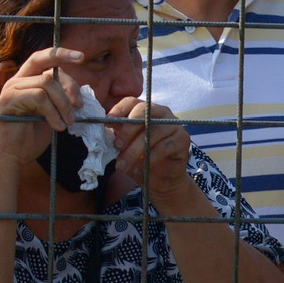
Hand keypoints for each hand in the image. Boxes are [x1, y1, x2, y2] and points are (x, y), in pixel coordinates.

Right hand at [0, 47, 85, 169]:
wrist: (14, 155)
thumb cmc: (34, 135)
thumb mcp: (53, 112)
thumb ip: (61, 97)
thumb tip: (80, 90)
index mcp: (27, 80)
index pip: (44, 58)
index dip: (61, 54)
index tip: (82, 56)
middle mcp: (17, 80)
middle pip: (47, 68)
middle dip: (69, 85)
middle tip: (80, 105)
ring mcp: (11, 89)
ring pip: (47, 83)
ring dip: (63, 104)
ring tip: (68, 122)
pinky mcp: (8, 100)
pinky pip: (39, 97)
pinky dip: (53, 112)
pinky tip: (57, 126)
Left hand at [105, 97, 197, 212]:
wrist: (160, 181)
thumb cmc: (140, 160)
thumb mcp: (124, 145)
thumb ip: (117, 133)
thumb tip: (100, 125)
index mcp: (145, 109)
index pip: (131, 102)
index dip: (118, 110)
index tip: (107, 124)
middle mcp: (162, 112)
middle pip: (143, 112)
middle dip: (127, 130)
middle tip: (116, 146)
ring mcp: (174, 124)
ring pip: (151, 132)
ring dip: (134, 151)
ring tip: (123, 165)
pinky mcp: (183, 139)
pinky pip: (163, 147)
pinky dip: (148, 159)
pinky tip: (140, 168)